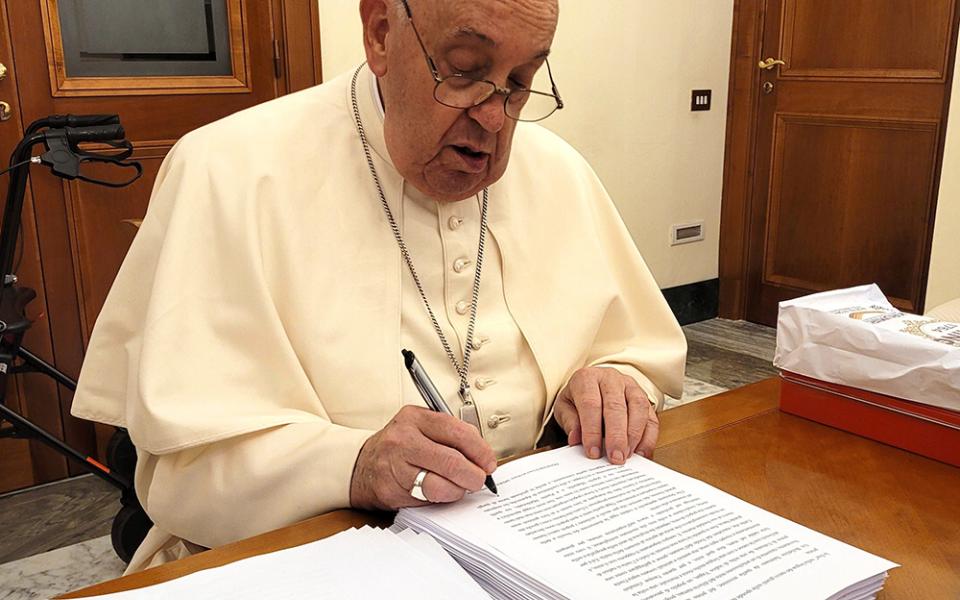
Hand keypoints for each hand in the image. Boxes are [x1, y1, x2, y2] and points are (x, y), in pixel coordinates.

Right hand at [349, 405, 496, 510]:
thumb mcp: (421, 428)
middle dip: (473, 475)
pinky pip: (426, 500)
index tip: (489, 462)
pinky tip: (439, 492)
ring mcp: (395, 466)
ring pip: (441, 485)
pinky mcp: (391, 490)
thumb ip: (450, 437)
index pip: (457, 432)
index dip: (480, 450)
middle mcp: (403, 440)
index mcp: (415, 418)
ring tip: (459, 487)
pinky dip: (440, 499)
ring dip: (458, 490)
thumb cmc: (398, 447)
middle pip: (452, 461)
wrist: (361, 465)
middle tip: (479, 479)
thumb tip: (482, 456)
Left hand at [553, 367, 658, 464]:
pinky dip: (648, 437)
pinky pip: (651, 417)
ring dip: (634, 435)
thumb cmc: (577, 398)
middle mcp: (610, 378)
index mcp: (587, 378)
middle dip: (616, 435)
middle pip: (616, 406)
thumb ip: (570, 422)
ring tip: (627, 455)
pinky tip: (641, 453)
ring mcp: (630, 386)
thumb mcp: (564, 407)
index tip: (593, 452)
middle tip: (615, 457)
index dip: (592, 430)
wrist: (591, 385)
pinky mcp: (644, 398)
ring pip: (638, 408)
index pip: (590, 404)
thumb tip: (575, 439)